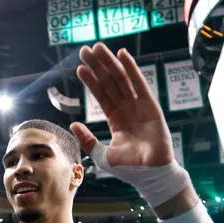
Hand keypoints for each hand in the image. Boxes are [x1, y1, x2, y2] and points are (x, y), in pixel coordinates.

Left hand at [69, 43, 172, 167]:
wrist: (150, 174)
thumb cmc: (129, 168)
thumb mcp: (101, 155)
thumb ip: (87, 140)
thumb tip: (72, 124)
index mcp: (116, 119)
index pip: (101, 96)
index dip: (91, 81)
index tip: (80, 67)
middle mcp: (127, 109)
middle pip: (110, 83)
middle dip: (98, 66)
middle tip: (86, 50)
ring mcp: (139, 106)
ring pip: (122, 79)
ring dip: (110, 63)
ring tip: (98, 48)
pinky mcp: (151, 106)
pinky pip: (140, 84)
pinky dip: (131, 68)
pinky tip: (122, 54)